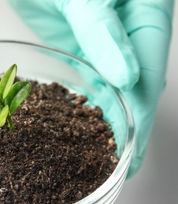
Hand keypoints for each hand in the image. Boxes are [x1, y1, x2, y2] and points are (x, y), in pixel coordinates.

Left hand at [8, 0, 173, 177]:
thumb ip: (102, 29)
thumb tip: (126, 76)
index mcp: (146, 13)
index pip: (148, 72)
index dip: (141, 114)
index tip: (133, 149)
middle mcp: (129, 27)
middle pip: (136, 83)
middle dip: (130, 124)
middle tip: (123, 163)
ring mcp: (104, 35)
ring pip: (114, 82)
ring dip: (110, 117)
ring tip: (106, 151)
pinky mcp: (80, 38)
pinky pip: (90, 74)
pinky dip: (89, 99)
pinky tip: (85, 120)